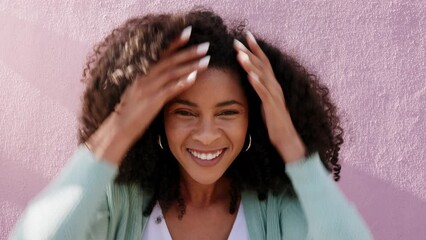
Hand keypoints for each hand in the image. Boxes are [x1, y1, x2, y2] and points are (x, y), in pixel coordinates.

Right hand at [87, 26, 210, 164]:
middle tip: (206, 45)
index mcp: (142, 74)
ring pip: (172, 73)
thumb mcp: (140, 93)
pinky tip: (194, 78)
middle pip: (169, 61)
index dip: (174, 43)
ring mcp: (148, 89)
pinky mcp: (152, 102)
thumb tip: (169, 77)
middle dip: (188, 52)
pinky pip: (169, 90)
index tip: (188, 32)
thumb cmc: (131, 112)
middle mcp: (145, 78)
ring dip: (190, 65)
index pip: (161, 54)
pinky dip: (182, 83)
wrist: (118, 129)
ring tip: (207, 60)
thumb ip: (153, 83)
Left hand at [233, 32, 305, 162]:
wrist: (286, 137)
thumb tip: (249, 77)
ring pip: (262, 77)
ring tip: (240, 56)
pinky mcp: (272, 107)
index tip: (245, 35)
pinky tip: (250, 76)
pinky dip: (258, 84)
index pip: (263, 62)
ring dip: (251, 65)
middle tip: (236, 42)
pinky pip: (264, 93)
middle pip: (262, 65)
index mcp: (272, 84)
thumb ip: (258, 88)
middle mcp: (275, 86)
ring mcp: (274, 96)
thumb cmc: (274, 120)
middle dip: (249, 52)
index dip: (255, 48)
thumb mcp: (264, 100)